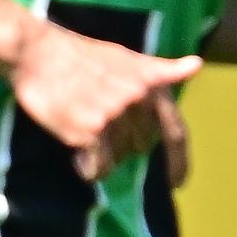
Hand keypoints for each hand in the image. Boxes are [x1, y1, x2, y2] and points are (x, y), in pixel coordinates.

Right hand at [10, 20, 200, 182]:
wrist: (39, 54)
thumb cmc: (82, 56)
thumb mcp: (127, 59)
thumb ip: (160, 71)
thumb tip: (196, 65)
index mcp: (151, 85)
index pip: (175, 132)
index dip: (178, 162)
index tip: (178, 182)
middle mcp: (137, 100)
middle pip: (140, 147)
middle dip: (122, 146)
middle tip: (98, 131)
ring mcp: (115, 115)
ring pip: (119, 158)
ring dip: (102, 156)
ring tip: (82, 134)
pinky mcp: (90, 130)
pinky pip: (98, 167)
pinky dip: (89, 168)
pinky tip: (77, 156)